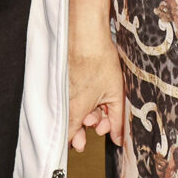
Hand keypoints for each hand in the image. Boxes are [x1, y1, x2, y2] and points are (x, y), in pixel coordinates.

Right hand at [68, 35, 124, 151]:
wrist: (86, 35)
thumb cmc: (100, 61)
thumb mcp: (115, 94)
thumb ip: (117, 121)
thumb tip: (118, 140)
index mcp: (76, 110)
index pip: (68, 137)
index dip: (76, 142)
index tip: (83, 143)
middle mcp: (64, 103)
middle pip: (70, 124)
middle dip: (85, 126)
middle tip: (97, 124)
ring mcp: (61, 90)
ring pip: (71, 109)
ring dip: (85, 111)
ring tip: (98, 105)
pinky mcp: (60, 79)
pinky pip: (68, 96)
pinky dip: (79, 98)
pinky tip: (91, 92)